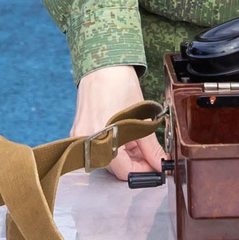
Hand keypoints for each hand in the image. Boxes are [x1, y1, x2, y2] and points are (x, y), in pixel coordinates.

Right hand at [70, 63, 163, 178]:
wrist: (103, 67)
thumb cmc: (120, 86)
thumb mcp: (141, 119)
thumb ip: (151, 148)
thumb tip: (160, 164)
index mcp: (101, 138)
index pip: (123, 171)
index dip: (143, 171)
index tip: (155, 168)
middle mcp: (86, 141)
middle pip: (113, 167)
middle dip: (134, 163)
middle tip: (150, 155)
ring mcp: (80, 137)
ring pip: (106, 158)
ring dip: (124, 155)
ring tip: (136, 140)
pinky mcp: (78, 132)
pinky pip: (97, 148)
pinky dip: (113, 146)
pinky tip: (123, 135)